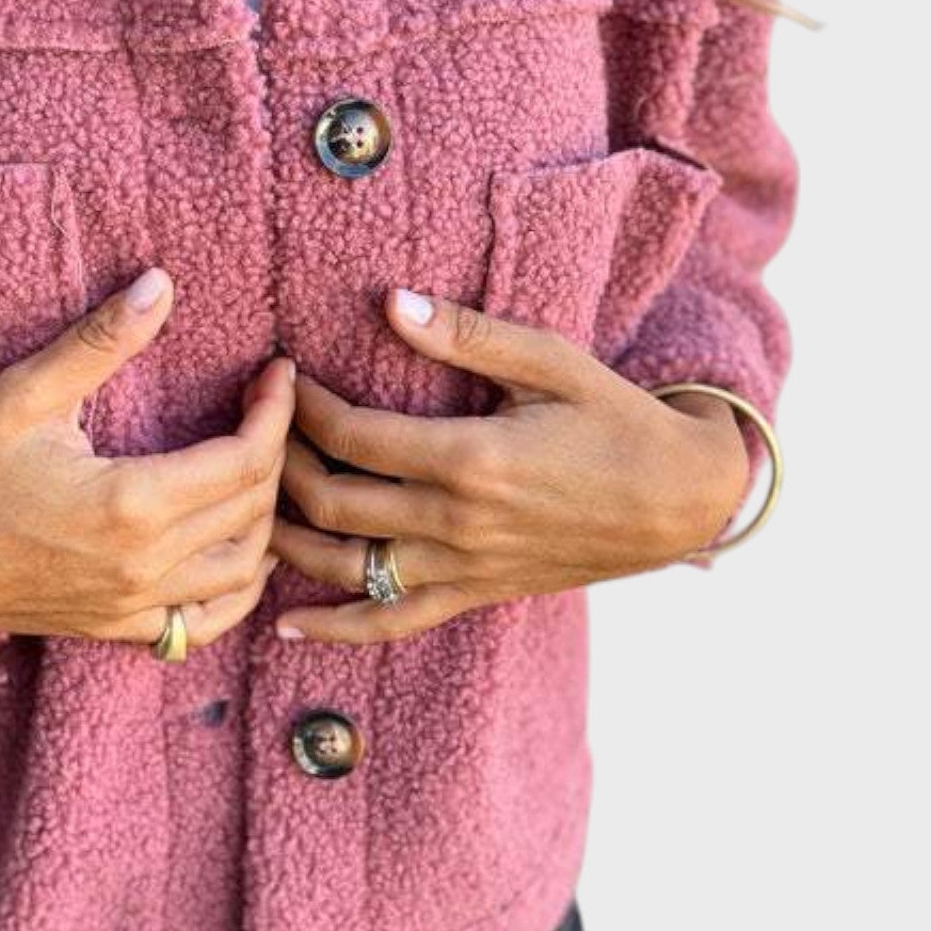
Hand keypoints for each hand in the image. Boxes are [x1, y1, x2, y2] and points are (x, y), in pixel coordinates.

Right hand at [0, 267, 296, 650]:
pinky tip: (241, 553)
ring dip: (266, 518)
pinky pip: (206, 623)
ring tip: (260, 468)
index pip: (245, 458)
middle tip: (269, 405)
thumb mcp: (26, 393)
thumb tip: (160, 285)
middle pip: (254, 510)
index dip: (275, 410)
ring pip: (243, 570)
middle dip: (277, 451)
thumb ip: (100, 341)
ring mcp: (133, 607)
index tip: (278, 373)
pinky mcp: (117, 630)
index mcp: (131, 505)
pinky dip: (238, 589)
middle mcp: (144, 565)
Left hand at [267, 287, 749, 642]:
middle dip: (281, 461)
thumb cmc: (616, 419)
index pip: (353, 435)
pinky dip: (334, 630)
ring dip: (287, 539)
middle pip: (333, 500)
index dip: (304, 405)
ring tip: (251, 503)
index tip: (282, 372)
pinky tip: (286, 625)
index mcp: (470, 458)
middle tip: (259, 427)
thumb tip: (391, 301)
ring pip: (345, 568)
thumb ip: (468, 335)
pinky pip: (391, 624)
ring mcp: (462, 568)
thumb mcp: (552, 362)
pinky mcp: (474, 595)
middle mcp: (456, 522)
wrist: (679, 500)